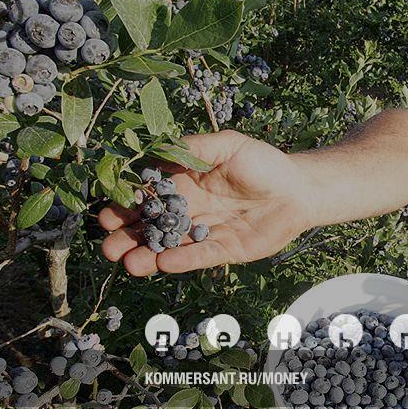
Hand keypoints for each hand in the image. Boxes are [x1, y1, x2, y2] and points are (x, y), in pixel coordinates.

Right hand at [98, 130, 318, 275]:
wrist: (299, 189)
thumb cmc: (264, 162)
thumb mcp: (227, 145)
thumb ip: (194, 148)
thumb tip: (158, 149)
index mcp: (184, 183)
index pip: (149, 196)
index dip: (127, 204)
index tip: (108, 213)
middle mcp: (190, 210)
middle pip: (152, 226)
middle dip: (128, 236)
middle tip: (109, 245)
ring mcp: (205, 232)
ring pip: (170, 246)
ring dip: (148, 255)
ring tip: (128, 262)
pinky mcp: (224, 250)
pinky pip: (199, 257)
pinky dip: (182, 261)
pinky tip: (164, 263)